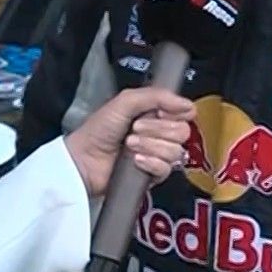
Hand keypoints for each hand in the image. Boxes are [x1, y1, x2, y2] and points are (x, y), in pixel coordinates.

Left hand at [63, 87, 194, 197]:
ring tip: (129, 145)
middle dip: (157, 129)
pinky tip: (135, 160)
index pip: (184, 112)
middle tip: (135, 129)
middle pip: (182, 132)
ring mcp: (157, 155)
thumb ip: (157, 96)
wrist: (84, 159)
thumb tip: (187, 104)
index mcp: (154, 113)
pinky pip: (166, 169)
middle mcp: (158, 133)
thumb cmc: (99, 129)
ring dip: (150, 146)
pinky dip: (151, 163)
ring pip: (175, 151)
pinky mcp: (153, 175)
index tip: (159, 112)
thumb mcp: (126, 101)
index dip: (174, 113)